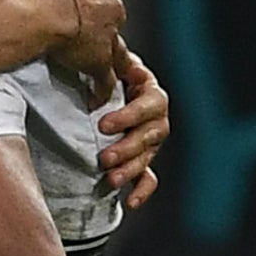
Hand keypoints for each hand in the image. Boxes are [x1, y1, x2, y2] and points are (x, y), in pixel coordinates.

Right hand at [44, 0, 125, 99]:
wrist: (45, 9)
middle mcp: (110, 7)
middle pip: (114, 12)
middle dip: (103, 18)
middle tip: (88, 23)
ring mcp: (107, 35)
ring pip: (117, 47)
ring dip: (108, 52)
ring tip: (99, 58)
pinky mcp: (98, 60)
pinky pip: (105, 78)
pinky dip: (101, 88)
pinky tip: (96, 96)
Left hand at [96, 41, 168, 208]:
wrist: (99, 86)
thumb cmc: (104, 70)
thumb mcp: (109, 60)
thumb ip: (111, 60)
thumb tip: (101, 52)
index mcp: (151, 92)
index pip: (148, 105)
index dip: (128, 116)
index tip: (102, 124)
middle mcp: (156, 118)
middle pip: (150, 135)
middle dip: (127, 148)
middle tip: (104, 158)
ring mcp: (151, 141)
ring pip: (148, 157)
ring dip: (130, 169)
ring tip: (111, 179)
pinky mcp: (142, 159)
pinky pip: (148, 178)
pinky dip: (141, 191)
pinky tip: (130, 202)